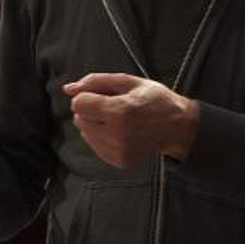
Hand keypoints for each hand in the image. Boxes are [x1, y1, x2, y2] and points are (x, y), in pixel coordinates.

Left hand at [63, 73, 197, 168]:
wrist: (177, 126)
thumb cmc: (155, 99)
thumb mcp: (128, 82)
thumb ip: (95, 81)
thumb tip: (67, 88)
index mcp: (120, 111)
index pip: (78, 103)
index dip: (88, 96)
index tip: (103, 95)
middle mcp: (118, 135)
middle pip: (79, 119)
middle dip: (91, 110)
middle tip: (113, 107)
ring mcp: (119, 151)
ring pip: (85, 133)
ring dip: (95, 124)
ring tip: (118, 119)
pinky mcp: (120, 161)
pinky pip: (95, 146)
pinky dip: (102, 137)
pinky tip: (120, 132)